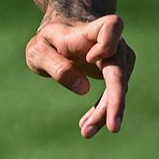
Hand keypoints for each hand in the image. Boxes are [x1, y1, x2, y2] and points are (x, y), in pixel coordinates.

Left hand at [25, 14, 135, 137]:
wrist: (61, 37)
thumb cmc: (48, 41)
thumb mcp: (39, 51)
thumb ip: (57, 66)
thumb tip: (83, 89)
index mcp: (89, 31)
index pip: (112, 27)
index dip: (107, 43)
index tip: (90, 57)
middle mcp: (112, 44)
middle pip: (119, 71)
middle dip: (115, 99)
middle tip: (112, 127)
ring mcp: (118, 59)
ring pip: (118, 88)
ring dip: (104, 111)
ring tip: (86, 131)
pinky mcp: (117, 74)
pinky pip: (113, 95)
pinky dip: (101, 111)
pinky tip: (88, 126)